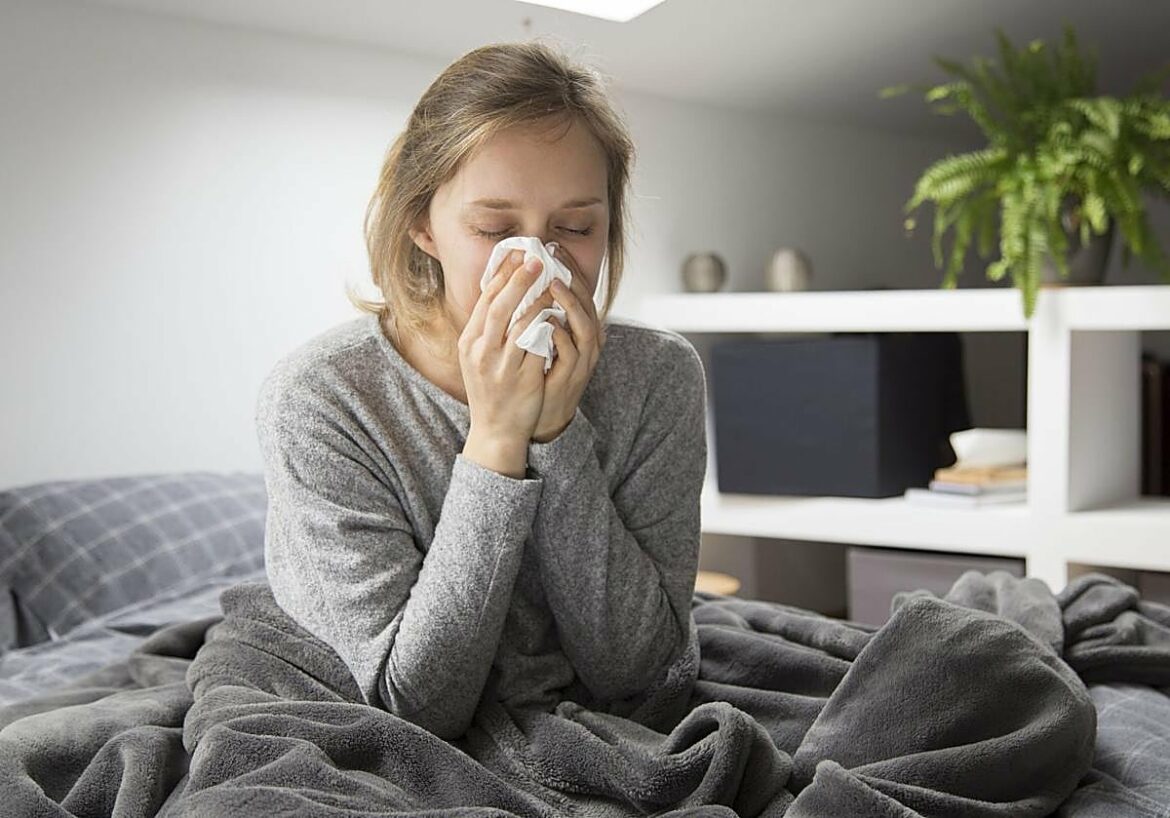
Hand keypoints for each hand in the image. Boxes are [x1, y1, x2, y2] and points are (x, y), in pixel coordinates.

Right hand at [459, 249, 551, 448]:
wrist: (495, 430)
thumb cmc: (491, 390)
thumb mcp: (478, 357)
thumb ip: (488, 328)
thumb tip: (503, 290)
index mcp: (469, 342)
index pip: (485, 301)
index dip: (502, 275)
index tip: (517, 254)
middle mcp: (481, 352)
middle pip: (500, 307)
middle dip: (519, 280)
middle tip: (537, 259)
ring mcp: (501, 367)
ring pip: (520, 325)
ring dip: (538, 301)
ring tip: (552, 285)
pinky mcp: (523, 379)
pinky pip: (538, 347)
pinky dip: (548, 327)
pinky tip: (558, 315)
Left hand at [531, 245, 606, 443]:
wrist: (536, 418)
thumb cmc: (536, 375)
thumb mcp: (538, 339)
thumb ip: (536, 313)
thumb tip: (520, 281)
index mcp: (578, 330)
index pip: (579, 292)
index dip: (568, 268)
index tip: (552, 247)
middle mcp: (586, 343)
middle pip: (587, 304)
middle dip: (572, 278)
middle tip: (554, 257)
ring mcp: (581, 361)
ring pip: (585, 327)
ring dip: (570, 305)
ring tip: (553, 284)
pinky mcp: (571, 378)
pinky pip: (571, 353)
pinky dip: (560, 336)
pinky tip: (547, 322)